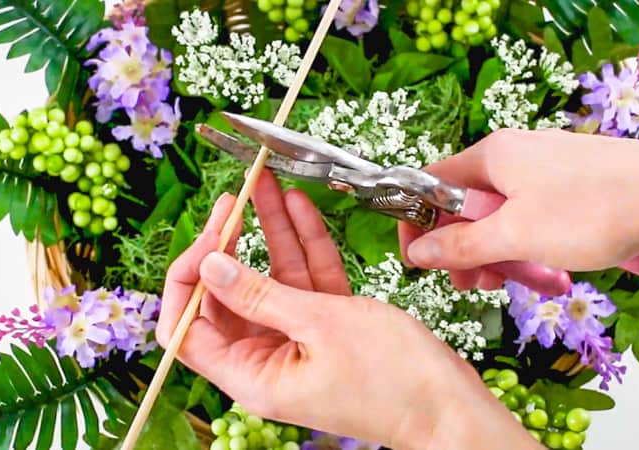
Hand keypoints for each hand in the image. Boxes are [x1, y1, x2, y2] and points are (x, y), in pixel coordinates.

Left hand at [157, 170, 539, 449]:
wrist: (451, 405)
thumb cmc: (394, 379)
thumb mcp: (322, 324)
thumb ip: (261, 294)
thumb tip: (210, 265)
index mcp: (251, 375)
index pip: (187, 329)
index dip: (190, 279)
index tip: (210, 237)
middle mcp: (267, 360)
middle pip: (230, 296)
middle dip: (230, 243)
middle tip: (235, 199)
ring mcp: (298, 343)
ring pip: (271, 280)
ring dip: (271, 233)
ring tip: (264, 185)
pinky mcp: (328, 328)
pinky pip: (306, 282)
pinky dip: (305, 247)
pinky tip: (299, 208)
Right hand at [400, 129, 638, 286]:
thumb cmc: (593, 211)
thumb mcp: (515, 237)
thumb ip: (460, 246)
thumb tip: (417, 253)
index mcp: (492, 156)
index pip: (431, 183)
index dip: (419, 222)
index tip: (419, 260)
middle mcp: (516, 157)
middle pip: (470, 207)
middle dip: (470, 250)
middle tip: (478, 285)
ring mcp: (548, 172)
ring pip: (507, 220)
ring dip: (509, 257)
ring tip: (533, 284)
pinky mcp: (575, 189)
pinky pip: (539, 221)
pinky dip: (540, 249)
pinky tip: (562, 273)